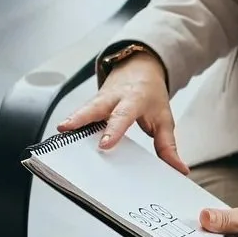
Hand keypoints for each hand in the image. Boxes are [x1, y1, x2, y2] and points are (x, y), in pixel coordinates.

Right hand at [57, 53, 188, 173]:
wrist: (140, 67)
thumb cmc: (150, 94)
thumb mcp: (164, 119)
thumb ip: (168, 146)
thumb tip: (178, 169)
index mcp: (134, 99)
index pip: (123, 116)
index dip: (113, 130)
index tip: (104, 145)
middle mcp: (113, 97)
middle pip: (94, 107)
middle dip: (80, 118)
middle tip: (65, 129)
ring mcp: (100, 99)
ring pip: (83, 109)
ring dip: (71, 120)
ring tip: (58, 133)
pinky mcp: (91, 104)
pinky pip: (80, 114)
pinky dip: (72, 123)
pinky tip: (62, 136)